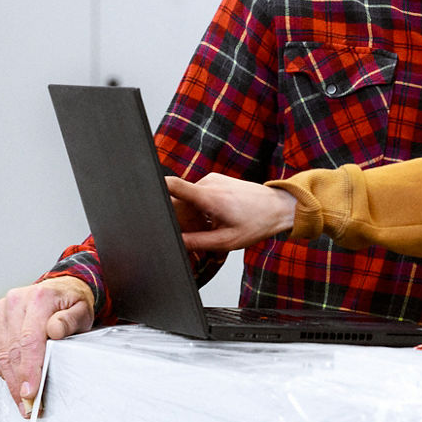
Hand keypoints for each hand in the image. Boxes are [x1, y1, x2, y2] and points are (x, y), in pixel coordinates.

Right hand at [0, 276, 93, 416]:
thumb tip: (54, 331)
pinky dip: (1, 370)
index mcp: (39, 298)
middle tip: (30, 407)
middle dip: (20, 384)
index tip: (32, 393)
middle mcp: (15, 301)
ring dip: (10, 382)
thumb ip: (70, 321)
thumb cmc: (71, 305)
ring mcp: (0, 310)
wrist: (58, 291)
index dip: (29, 370)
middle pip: (13, 351)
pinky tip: (12, 382)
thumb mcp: (82, 311)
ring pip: (0, 355)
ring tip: (22, 402)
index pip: (30, 340)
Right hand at [166, 174, 297, 251]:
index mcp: (209, 197)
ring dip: (193, 215)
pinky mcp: (215, 180)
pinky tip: (216, 219)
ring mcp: (212, 179)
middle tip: (199, 231)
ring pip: (189, 199)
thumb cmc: (257, 223)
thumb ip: (197, 242)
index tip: (143, 195)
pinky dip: (201, 209)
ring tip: (213, 227)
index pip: (174, 185)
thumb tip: (176, 242)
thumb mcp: (226, 241)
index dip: (156, 189)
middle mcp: (208, 183)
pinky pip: (198, 195)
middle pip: (179, 200)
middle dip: (181, 218)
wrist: (278, 207)